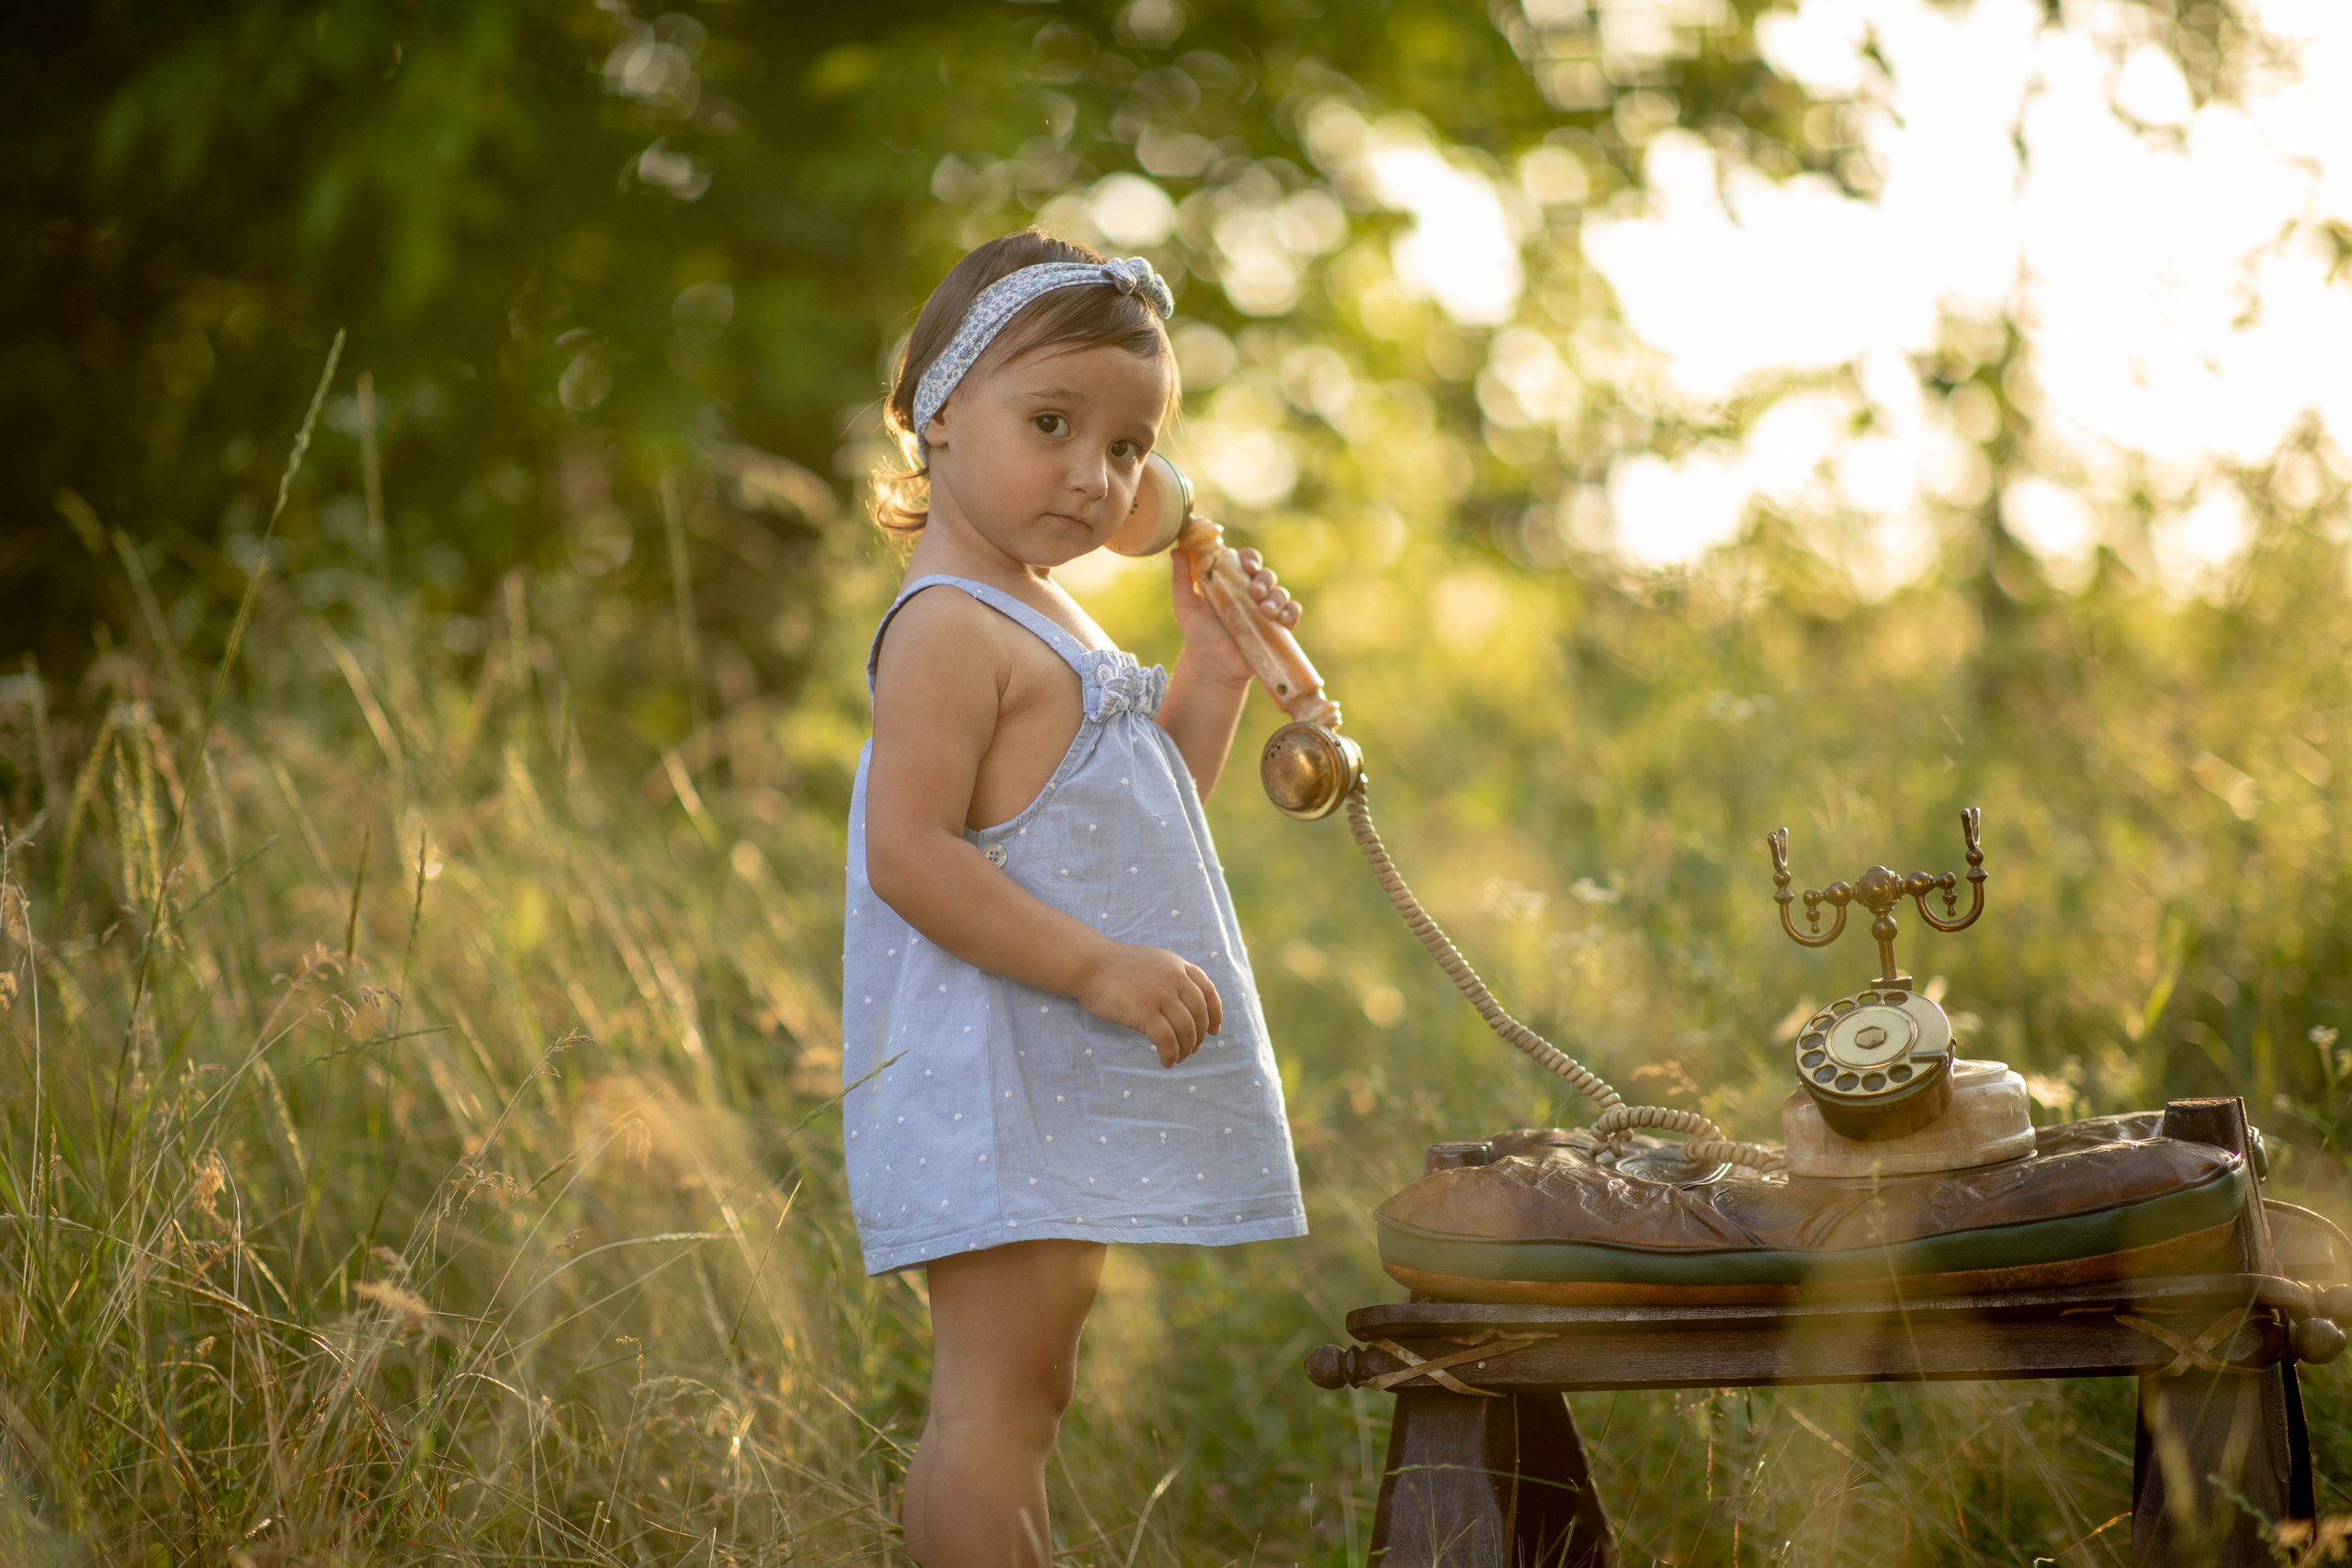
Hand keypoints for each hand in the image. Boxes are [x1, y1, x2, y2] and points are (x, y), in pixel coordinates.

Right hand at [1075, 941, 1223, 1066]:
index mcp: (1178, 965)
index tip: (1215, 1031)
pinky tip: (1166, 1061)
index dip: (1215, 1014)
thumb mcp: (1153, 963)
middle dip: (1200, 1036)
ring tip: (1178, 1058)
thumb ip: (1172, 978)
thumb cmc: (1116, 967)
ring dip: (1186, 1049)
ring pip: (1187, 1029)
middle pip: (1200, 1014)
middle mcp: (1174, 978)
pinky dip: (1170, 1054)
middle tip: (1193, 1049)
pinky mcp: (1145, 1011)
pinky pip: (1167, 1040)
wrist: (1089, 963)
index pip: (1208, 991)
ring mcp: (1161, 994)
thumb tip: (1187, 1009)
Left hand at [1169, 545, 1301, 688]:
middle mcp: (1251, 593)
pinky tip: (1281, 619)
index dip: (1250, 558)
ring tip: (1266, 611)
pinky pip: (1291, 613)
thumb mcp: (1186, 605)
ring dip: (1277, 598)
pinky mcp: (1276, 628)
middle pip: (1266, 575)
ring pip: (1280, 593)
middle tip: (1254, 592)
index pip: (1246, 560)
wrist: (1212, 665)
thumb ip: (1181, 579)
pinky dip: (1291, 612)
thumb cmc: (1198, 633)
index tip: (1246, 565)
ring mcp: (1265, 610)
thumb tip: (1176, 551)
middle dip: (1264, 579)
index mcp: (1232, 581)